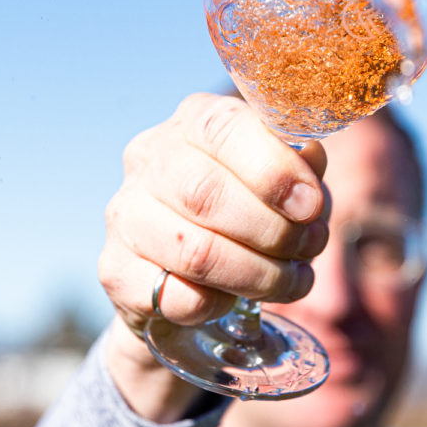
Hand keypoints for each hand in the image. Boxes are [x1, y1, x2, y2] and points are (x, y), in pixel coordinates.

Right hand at [100, 93, 328, 343]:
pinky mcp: (116, 271)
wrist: (184, 279)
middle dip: (274, 229)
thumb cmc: (244, 217)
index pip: (223, 128)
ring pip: (196, 251)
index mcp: (190, 123)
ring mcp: (125, 216)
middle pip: (206, 194)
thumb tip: (310, 162)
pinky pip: (177, 296)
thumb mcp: (280, 182)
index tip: (310, 205)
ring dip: (259, 274)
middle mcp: (147, 161)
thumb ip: (300, 166)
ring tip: (293, 281)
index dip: (273, 169)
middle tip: (310, 248)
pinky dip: (220, 303)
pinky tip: (236, 300)